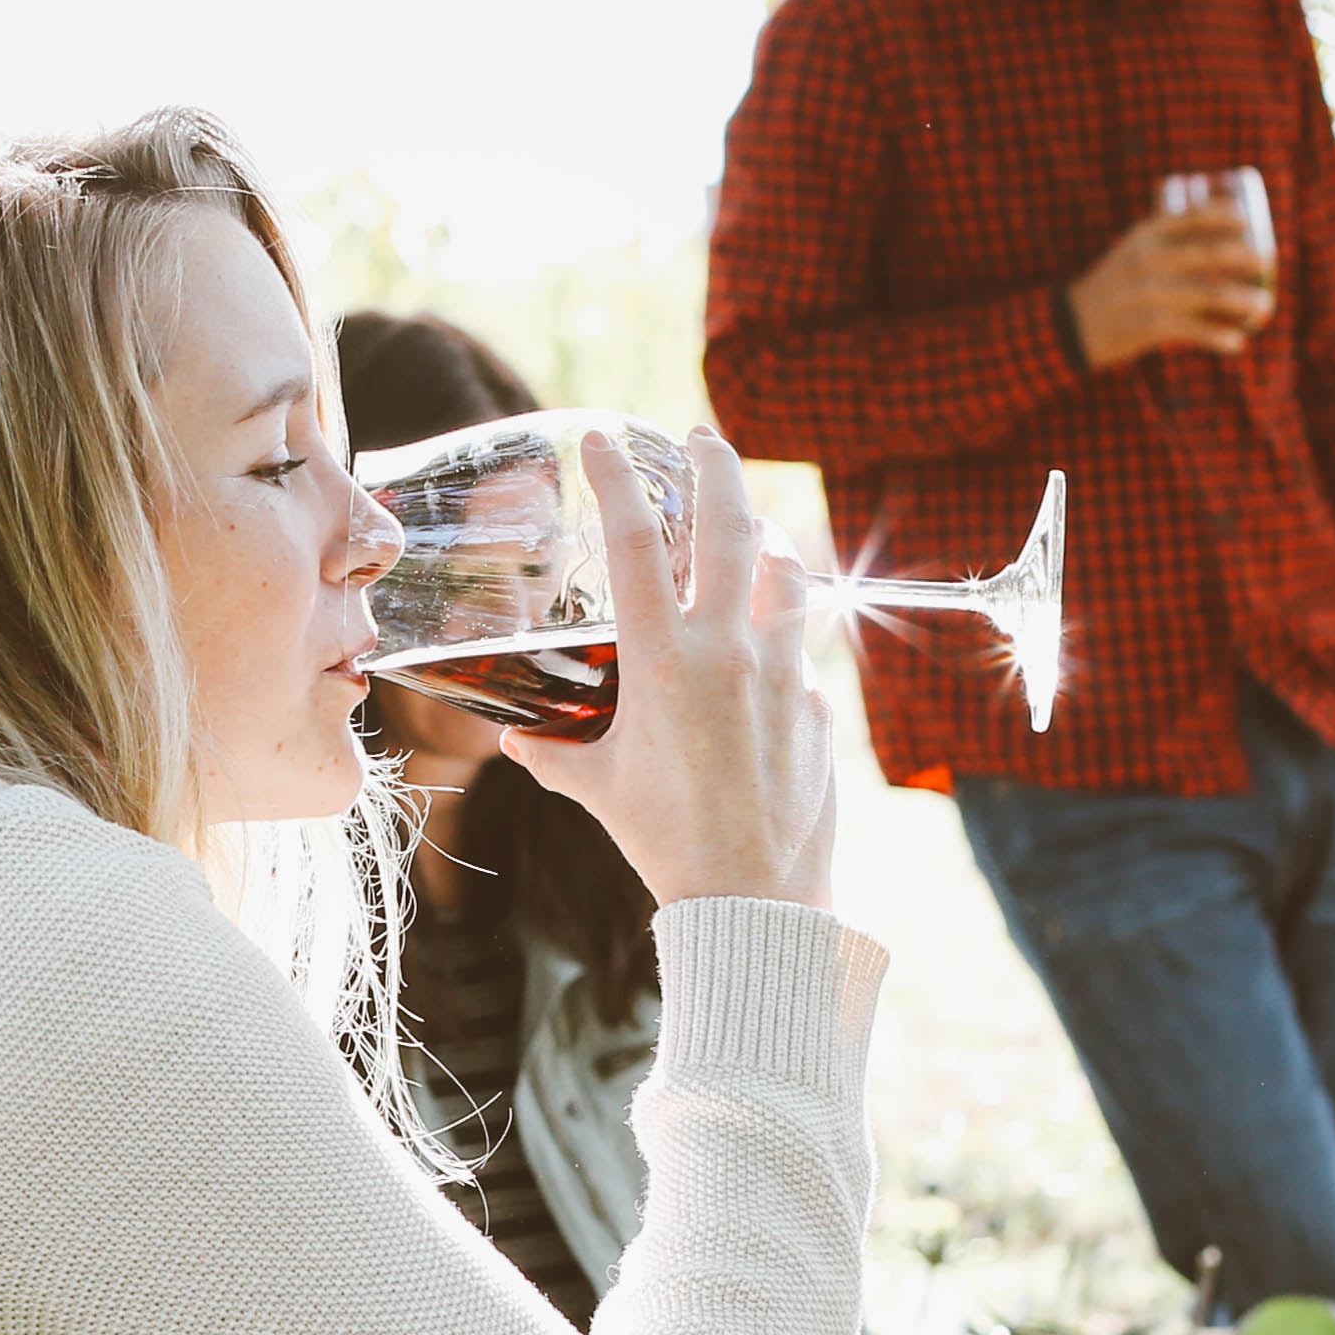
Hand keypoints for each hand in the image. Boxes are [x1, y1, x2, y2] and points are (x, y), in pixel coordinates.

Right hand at [502, 426, 835, 912]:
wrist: (751, 897)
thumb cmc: (665, 842)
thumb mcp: (597, 788)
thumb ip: (555, 752)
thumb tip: (517, 738)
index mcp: (664, 661)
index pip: (636, 542)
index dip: (616, 479)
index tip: (603, 441)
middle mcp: (729, 650)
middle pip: (729, 523)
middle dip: (715, 464)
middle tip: (700, 438)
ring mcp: (783, 671)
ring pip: (786, 570)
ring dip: (765, 536)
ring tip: (750, 526)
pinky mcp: (817, 701)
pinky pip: (802, 644)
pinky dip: (783, 627)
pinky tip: (769, 639)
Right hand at [1065, 203, 1276, 368]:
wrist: (1073, 324)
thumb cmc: (1112, 286)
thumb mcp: (1130, 252)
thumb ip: (1162, 241)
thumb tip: (1213, 234)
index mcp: (1145, 235)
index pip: (1193, 217)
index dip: (1225, 215)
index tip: (1248, 222)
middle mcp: (1149, 259)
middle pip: (1210, 253)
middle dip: (1247, 257)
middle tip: (1268, 262)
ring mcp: (1150, 293)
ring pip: (1209, 293)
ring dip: (1244, 300)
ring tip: (1266, 305)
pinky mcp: (1149, 326)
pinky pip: (1194, 331)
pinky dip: (1219, 337)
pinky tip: (1238, 342)